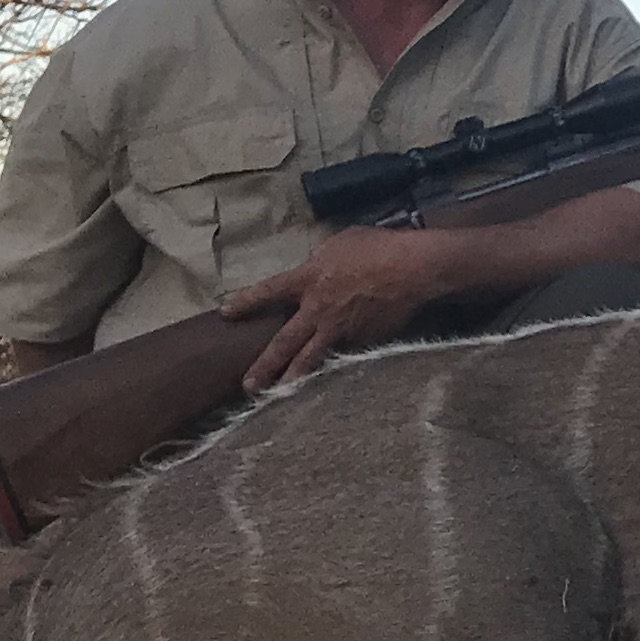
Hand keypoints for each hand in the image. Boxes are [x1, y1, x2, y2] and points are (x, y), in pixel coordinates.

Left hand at [223, 226, 472, 390]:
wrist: (413, 268)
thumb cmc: (377, 247)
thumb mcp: (339, 243)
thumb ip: (320, 260)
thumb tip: (315, 269)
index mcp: (309, 279)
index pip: (268, 291)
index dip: (246, 302)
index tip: (226, 314)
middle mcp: (318, 309)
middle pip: (285, 343)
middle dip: (265, 366)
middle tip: (248, 385)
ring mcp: (341, 330)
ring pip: (313, 360)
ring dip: (294, 380)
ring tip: (280, 397)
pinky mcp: (365, 341)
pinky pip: (347, 355)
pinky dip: (338, 366)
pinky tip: (332, 381)